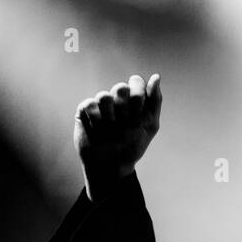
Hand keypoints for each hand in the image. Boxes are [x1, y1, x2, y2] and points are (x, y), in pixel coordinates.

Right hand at [75, 73, 161, 201]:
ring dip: (111, 116)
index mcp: (133, 101)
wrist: (112, 165)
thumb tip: (156, 76)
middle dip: (125, 108)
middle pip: (121, 88)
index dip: (138, 94)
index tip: (139, 112)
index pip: (136, 83)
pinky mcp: (84, 111)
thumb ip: (155, 100)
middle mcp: (117, 101)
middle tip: (125, 123)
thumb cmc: (133, 146)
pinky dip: (96, 118)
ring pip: (104, 96)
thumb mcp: (150, 125)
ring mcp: (100, 106)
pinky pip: (90, 104)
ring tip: (111, 129)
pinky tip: (98, 129)